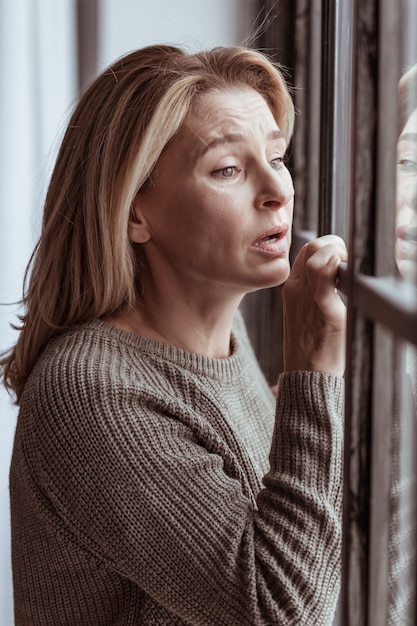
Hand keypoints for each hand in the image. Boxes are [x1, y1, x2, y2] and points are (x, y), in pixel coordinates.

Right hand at [282, 235, 347, 375]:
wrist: (306, 377)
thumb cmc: (311, 349)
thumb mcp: (304, 315)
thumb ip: (315, 293)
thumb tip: (338, 275)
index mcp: (291, 290)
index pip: (305, 252)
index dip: (326, 246)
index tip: (341, 258)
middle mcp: (297, 290)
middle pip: (312, 246)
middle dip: (335, 244)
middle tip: (348, 261)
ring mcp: (309, 300)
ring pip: (318, 256)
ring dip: (338, 253)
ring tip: (349, 268)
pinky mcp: (327, 313)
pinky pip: (328, 279)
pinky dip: (340, 268)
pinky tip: (349, 277)